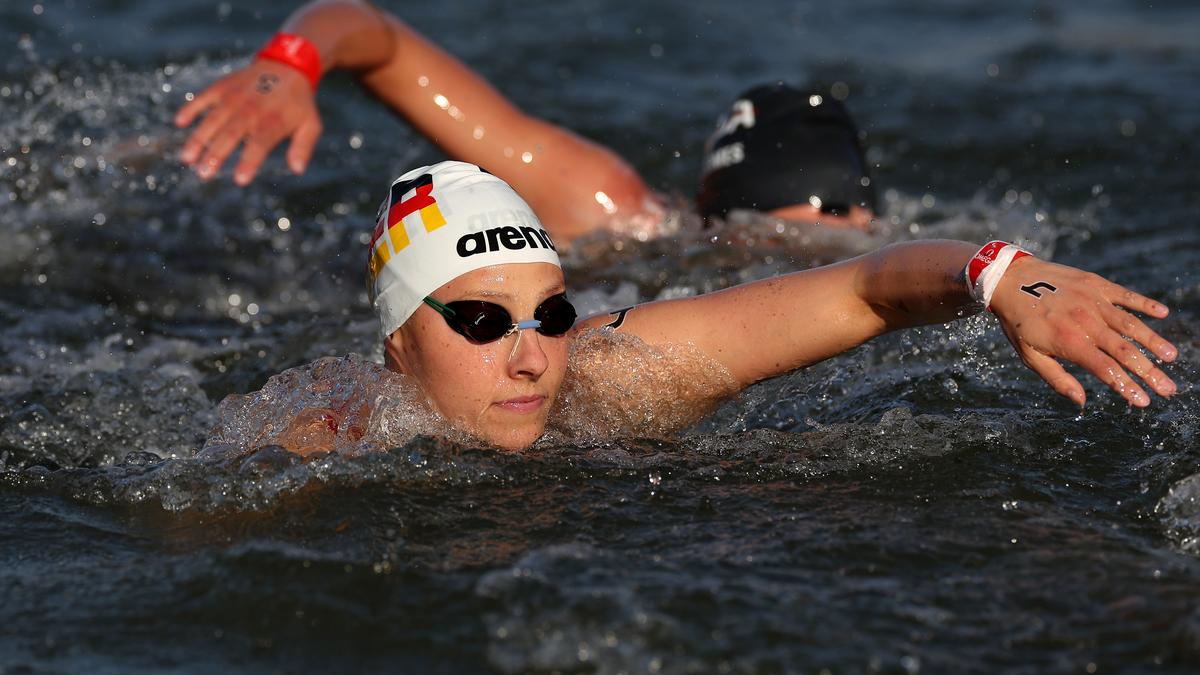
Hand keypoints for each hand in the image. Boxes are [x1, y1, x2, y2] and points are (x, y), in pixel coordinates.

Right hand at [174, 60, 322, 184]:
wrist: (287, 66)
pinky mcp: (222, 87)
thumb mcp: (310, 125)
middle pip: (231, 134)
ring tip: (187, 159)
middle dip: (216, 155)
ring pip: (213, 119)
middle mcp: (251, 109)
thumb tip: (297, 170)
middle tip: (203, 175)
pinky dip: (191, 108)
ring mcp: (234, 97)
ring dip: (198, 139)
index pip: (259, 144)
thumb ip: (303, 147)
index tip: (239, 180)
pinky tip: (179, 122)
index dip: (249, 162)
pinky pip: (204, 98)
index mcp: (273, 121)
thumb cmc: (298, 104)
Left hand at [989, 256, 1177, 407]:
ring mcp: (1093, 301)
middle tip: (1169, 389)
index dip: (1127, 387)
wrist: (1009, 279)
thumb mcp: (1029, 355)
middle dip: (1149, 372)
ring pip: (1131, 324)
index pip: (1106, 370)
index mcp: (1070, 342)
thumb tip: (1080, 401)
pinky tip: (1163, 313)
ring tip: (1171, 357)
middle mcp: (1086, 322)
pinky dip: (1145, 303)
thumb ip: (1057, 378)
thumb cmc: (1018, 323)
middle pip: (1125, 351)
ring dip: (1153, 341)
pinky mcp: (1096, 284)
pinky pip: (1125, 295)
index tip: (1144, 402)